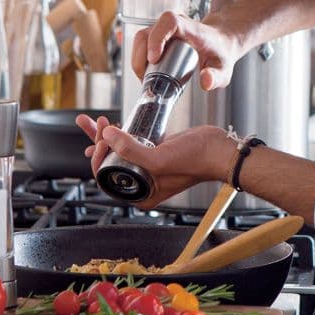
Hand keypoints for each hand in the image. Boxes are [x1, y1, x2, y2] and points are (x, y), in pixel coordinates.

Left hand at [76, 115, 233, 207]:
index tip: (102, 141)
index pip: (107, 178)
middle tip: (97, 125)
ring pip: (117, 150)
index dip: (99, 158)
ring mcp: (147, 166)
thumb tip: (108, 136)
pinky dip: (120, 133)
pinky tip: (110, 125)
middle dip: (98, 141)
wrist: (219, 150)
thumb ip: (131, 150)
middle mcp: (142, 182)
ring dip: (105, 136)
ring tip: (95, 121)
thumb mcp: (160, 160)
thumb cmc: (196, 161)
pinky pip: (131, 143)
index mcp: (140, 193)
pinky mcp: (154, 150)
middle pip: (109, 162)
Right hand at [131, 10, 239, 91]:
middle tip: (146, 78)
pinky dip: (138, 58)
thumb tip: (205, 82)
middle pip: (148, 31)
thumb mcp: (224, 69)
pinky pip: (141, 42)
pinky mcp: (158, 35)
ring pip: (141, 37)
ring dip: (137, 58)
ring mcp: (165, 29)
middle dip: (141, 56)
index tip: (154, 59)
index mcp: (192, 29)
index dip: (157, 38)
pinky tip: (145, 72)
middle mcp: (175, 25)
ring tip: (145, 78)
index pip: (170, 22)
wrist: (221, 41)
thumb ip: (216, 76)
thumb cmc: (220, 53)